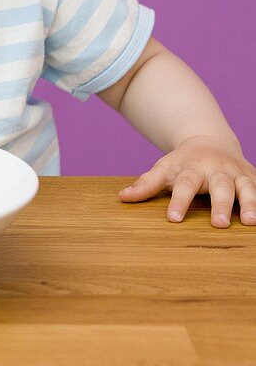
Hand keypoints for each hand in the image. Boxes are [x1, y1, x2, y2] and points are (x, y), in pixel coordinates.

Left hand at [119, 135, 255, 227]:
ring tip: (250, 221)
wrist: (210, 141)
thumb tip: (122, 197)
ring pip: (246, 188)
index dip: (179, 202)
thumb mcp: (164, 168)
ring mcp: (237, 173)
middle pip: (220, 187)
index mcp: (193, 168)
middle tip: (219, 224)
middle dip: (220, 205)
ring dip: (250, 203)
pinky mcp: (252, 177)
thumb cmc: (183, 163)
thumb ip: (146, 184)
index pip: (184, 185)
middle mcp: (217, 170)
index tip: (173, 219)